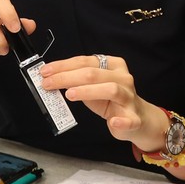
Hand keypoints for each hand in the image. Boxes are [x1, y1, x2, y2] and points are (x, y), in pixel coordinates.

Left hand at [39, 54, 166, 150]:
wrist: (138, 119)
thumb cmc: (111, 100)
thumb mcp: (93, 86)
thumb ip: (76, 81)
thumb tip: (50, 79)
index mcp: (113, 65)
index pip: (85, 61)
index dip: (63, 66)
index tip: (45, 71)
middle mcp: (123, 78)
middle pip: (94, 73)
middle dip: (67, 77)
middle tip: (48, 83)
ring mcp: (129, 97)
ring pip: (111, 89)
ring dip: (88, 91)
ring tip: (70, 94)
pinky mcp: (134, 118)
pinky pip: (129, 119)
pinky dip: (121, 121)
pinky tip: (113, 122)